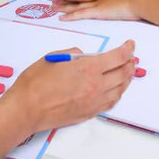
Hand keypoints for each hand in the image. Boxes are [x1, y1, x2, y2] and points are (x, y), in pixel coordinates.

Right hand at [8, 40, 135, 132]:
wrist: (27, 109)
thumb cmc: (36, 81)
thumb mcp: (54, 57)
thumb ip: (74, 54)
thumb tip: (84, 56)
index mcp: (88, 68)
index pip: (117, 57)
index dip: (127, 49)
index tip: (130, 44)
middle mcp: (96, 86)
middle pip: (122, 73)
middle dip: (130, 63)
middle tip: (131, 57)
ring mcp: (94, 102)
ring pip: (120, 90)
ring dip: (127, 79)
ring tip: (128, 72)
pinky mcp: (89, 113)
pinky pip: (110, 103)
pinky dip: (118, 93)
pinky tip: (117, 89)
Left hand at [52, 0, 140, 21]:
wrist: (141, 0)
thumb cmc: (138, 3)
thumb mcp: (128, 2)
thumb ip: (122, 5)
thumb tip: (123, 8)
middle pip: (78, 0)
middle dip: (65, 1)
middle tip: (54, 1)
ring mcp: (97, 4)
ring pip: (75, 6)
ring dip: (63, 7)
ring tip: (52, 7)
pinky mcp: (99, 12)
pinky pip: (80, 14)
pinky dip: (70, 17)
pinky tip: (62, 18)